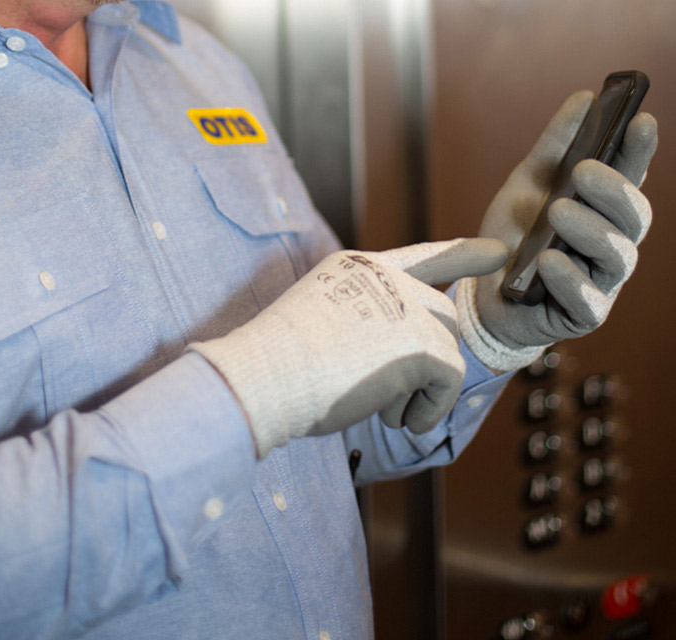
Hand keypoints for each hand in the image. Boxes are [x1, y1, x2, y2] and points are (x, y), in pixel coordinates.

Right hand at [191, 238, 506, 456]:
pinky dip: (430, 408)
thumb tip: (408, 363)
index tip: (498, 255)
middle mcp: (389, 278)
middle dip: (427, 362)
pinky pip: (451, 381)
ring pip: (447, 352)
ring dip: (420, 389)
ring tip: (380, 409)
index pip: (423, 257)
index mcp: (359, 267)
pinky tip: (396, 419)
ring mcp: (408, 306)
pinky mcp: (423, 344)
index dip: (461, 256)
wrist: (263, 377)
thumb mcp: (322, 322)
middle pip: (440, 319)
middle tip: (385, 397)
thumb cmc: (277, 364)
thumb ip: (365, 322)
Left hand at [456, 91, 657, 370]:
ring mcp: (601, 281)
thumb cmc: (514, 237)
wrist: (483, 295)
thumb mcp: (526, 187)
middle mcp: (610, 244)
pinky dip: (569, 279)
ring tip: (559, 211)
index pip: (630, 179)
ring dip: (590, 230)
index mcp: (603, 211)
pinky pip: (586, 300)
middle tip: (583, 170)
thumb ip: (554, 149)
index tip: (639, 120)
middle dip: (612, 190)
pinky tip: (550, 261)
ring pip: (616, 255)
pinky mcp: (582, 315)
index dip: (638, 152)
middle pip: (632, 217)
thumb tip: (584, 98)